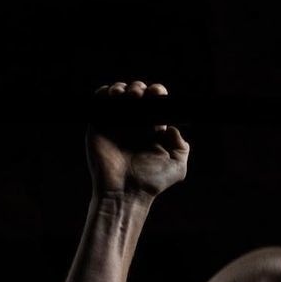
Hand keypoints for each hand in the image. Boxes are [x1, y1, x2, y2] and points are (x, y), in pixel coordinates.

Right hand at [87, 80, 188, 198]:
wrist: (125, 193)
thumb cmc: (151, 183)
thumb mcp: (177, 167)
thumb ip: (181, 147)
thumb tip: (173, 128)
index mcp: (152, 129)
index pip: (155, 102)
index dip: (157, 93)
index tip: (157, 94)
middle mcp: (135, 125)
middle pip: (137, 93)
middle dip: (140, 88)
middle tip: (140, 96)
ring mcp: (116, 124)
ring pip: (118, 93)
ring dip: (123, 88)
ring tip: (127, 96)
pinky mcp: (98, 125)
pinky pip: (99, 101)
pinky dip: (105, 92)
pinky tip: (113, 96)